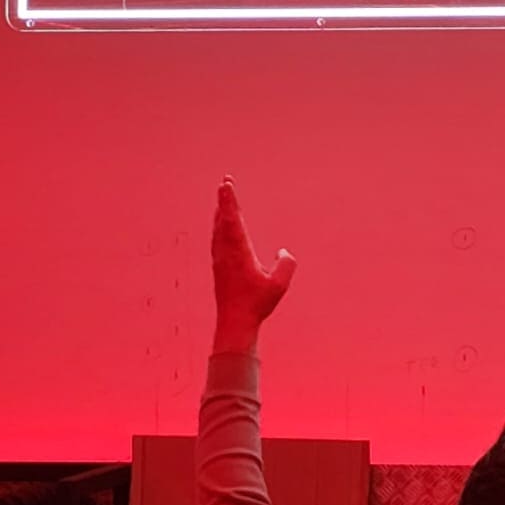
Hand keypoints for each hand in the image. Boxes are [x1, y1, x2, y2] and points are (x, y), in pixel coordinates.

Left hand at [212, 176, 295, 350]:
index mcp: (239, 252)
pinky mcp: (219, 267)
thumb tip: (283, 251)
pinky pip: (218, 239)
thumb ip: (286, 264)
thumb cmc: (257, 304)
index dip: (230, 201)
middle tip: (225, 182)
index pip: (233, 220)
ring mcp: (220, 259)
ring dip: (221, 212)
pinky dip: (220, 227)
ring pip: (218, 229)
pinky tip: (221, 227)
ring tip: (223, 200)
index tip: (226, 184)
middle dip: (225, 200)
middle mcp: (226, 252)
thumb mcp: (279, 285)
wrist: (234, 323)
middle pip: (223, 220)